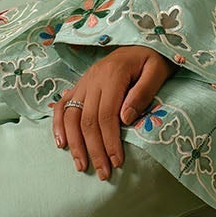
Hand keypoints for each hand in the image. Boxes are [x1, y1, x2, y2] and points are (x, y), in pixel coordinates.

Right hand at [52, 46, 172, 178]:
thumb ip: (143, 93)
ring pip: (71, 116)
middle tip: (103, 173)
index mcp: (113, 74)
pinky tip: (62, 144)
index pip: (106, 115)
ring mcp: (84, 81)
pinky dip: (58, 125)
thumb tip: (125, 120)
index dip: (110, 141)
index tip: (116, 162)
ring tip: (82, 166)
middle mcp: (94, 78)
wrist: (142, 43)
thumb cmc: (152, 60)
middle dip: (94, 150)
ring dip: (75, 144)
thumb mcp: (157, 71)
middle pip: (87, 120)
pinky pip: (62, 105)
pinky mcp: (79, 85)